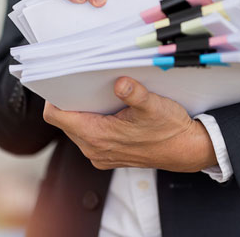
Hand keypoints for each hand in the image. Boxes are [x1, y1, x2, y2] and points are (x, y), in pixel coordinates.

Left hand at [42, 77, 217, 171]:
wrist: (186, 151)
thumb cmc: (170, 130)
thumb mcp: (153, 105)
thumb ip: (134, 93)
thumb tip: (120, 82)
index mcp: (98, 136)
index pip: (56, 116)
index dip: (54, 98)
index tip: (60, 82)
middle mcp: (94, 149)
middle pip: (64, 121)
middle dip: (70, 102)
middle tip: (81, 83)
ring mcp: (100, 155)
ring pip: (76, 128)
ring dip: (82, 112)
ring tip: (96, 95)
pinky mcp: (107, 156)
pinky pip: (88, 137)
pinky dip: (92, 122)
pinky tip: (107, 110)